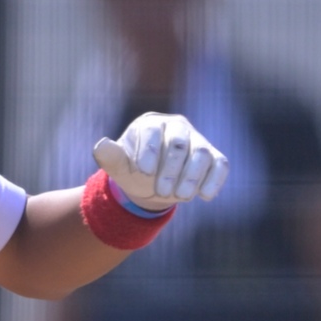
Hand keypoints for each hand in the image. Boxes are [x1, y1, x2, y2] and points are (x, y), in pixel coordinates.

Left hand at [91, 112, 228, 209]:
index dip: (149, 150)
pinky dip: (214, 179)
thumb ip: (110, 157)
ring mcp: (197, 141)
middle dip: (171, 169)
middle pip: (178, 142)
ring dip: (192, 176)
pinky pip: (220, 165)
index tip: (144, 172)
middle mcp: (177, 126)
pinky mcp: (214, 157)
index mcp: (151, 123)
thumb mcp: (118, 166)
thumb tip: (100, 146)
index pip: (153, 131)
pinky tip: (205, 196)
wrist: (152, 183)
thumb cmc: (134, 169)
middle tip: (162, 192)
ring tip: (181, 197)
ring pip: (201, 153)